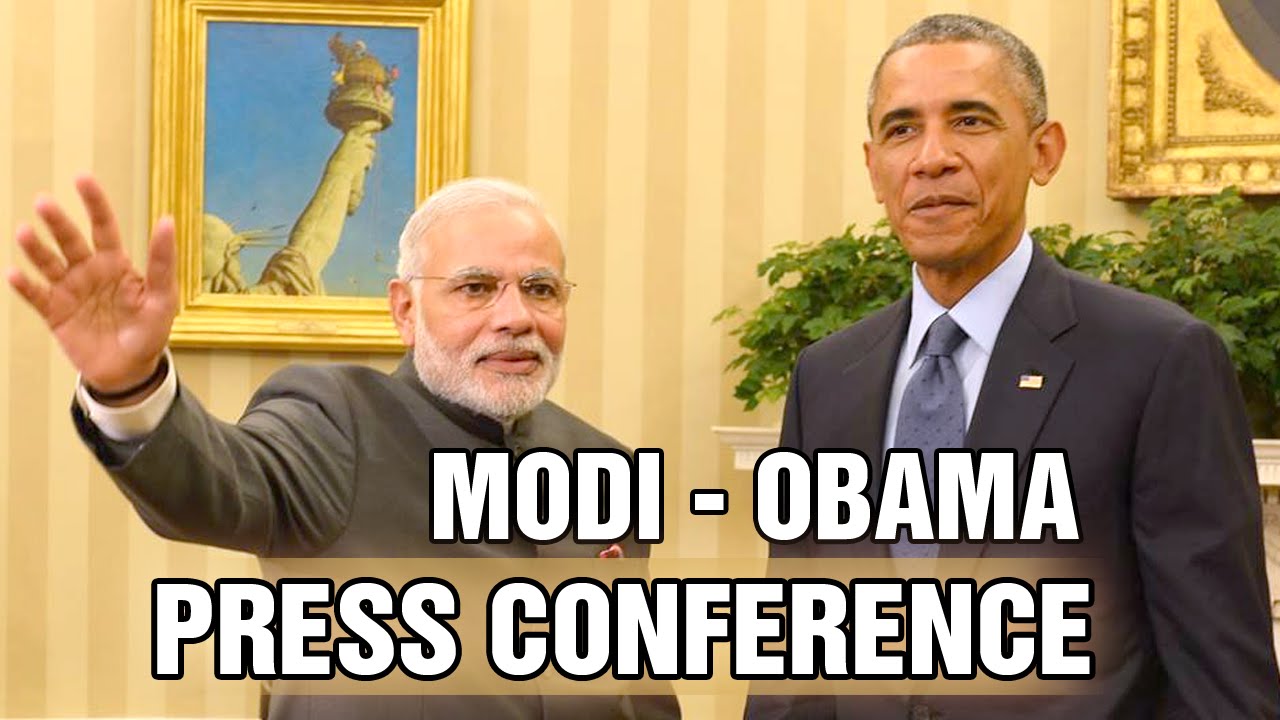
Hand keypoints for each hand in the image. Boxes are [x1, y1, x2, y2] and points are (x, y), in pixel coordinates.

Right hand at [7, 174, 177, 395]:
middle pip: (70, 240)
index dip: (93, 202)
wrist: (130, 370)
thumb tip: (168, 220)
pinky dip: (24, 285)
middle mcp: (88, 270)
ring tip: (24, 232)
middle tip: (44, 202)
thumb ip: (162, 262)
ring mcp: (69, 290)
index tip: (81, 178)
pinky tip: (14, 273)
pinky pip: (36, 296)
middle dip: (57, 221)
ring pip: (48, 263)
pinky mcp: (54, 313)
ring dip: (35, 248)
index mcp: (115, 263)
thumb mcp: (163, 297)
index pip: (103, 225)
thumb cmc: (149, 331)